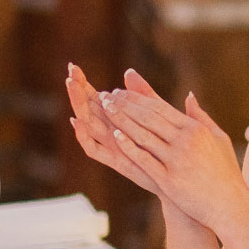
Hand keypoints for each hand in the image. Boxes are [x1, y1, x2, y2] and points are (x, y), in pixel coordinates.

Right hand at [67, 64, 159, 193]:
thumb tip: (129, 71)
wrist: (180, 182)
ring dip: (78, 105)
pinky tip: (77, 121)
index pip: (96, 99)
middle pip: (87, 109)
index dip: (84, 83)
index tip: (73, 66)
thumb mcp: (157, 118)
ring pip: (88, 124)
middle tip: (68, 70)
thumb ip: (144, 96)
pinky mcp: (115, 162)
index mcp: (119, 122)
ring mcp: (112, 147)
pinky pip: (93, 150)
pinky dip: (83, 136)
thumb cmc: (168, 150)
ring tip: (70, 86)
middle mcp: (111, 134)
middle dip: (76, 90)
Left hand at [95, 75, 248, 229]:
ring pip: (143, 135)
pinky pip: (144, 159)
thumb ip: (201, 116)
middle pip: (148, 117)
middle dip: (124, 105)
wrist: (229, 205)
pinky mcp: (169, 180)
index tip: (119, 92)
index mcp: (195, 129)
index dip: (136, 98)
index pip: (159, 107)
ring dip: (121, 120)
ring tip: (104, 111)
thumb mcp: (219, 138)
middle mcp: (186, 141)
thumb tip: (188, 96)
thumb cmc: (225, 172)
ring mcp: (177, 160)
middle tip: (105, 97)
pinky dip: (129, 146)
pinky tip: (115, 136)